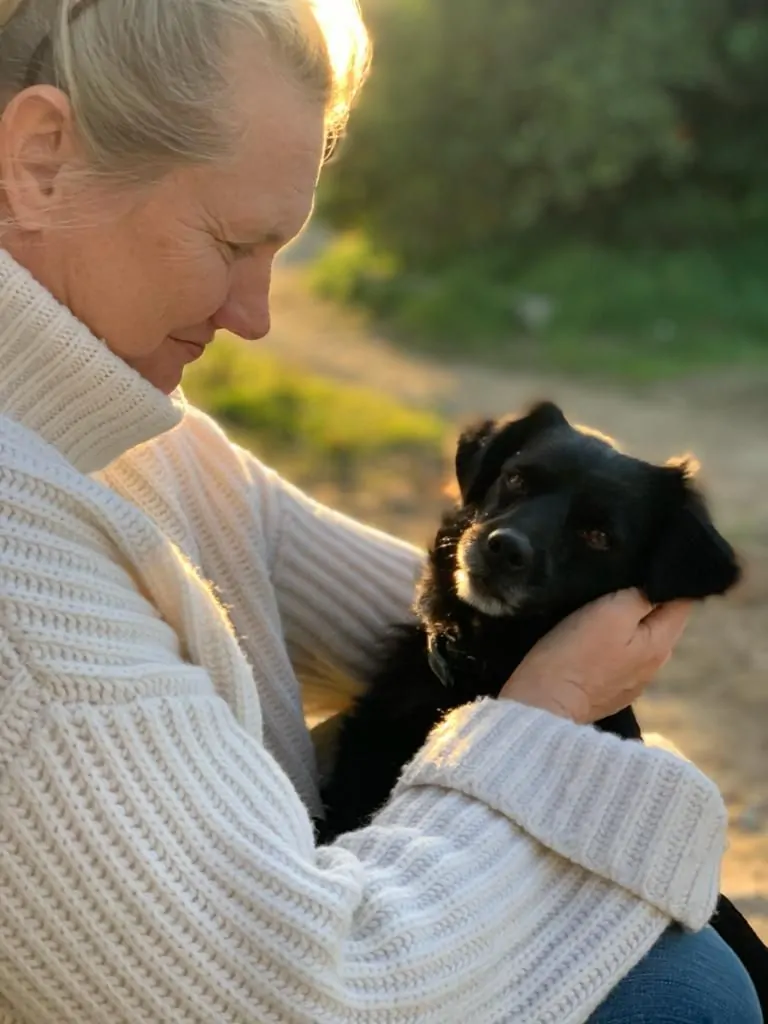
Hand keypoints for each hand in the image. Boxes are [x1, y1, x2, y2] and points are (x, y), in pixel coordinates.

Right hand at [499, 589, 690, 723]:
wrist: (542, 704)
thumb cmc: (576, 654)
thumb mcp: (611, 612)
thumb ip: (642, 595)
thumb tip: (658, 583)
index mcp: (661, 643)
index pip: (682, 599)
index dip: (667, 577)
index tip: (646, 561)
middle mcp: (654, 664)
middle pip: (660, 618)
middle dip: (646, 597)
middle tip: (620, 576)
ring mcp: (632, 681)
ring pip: (638, 637)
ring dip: (627, 620)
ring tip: (603, 603)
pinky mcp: (609, 690)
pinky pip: (619, 656)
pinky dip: (612, 642)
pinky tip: (592, 636)